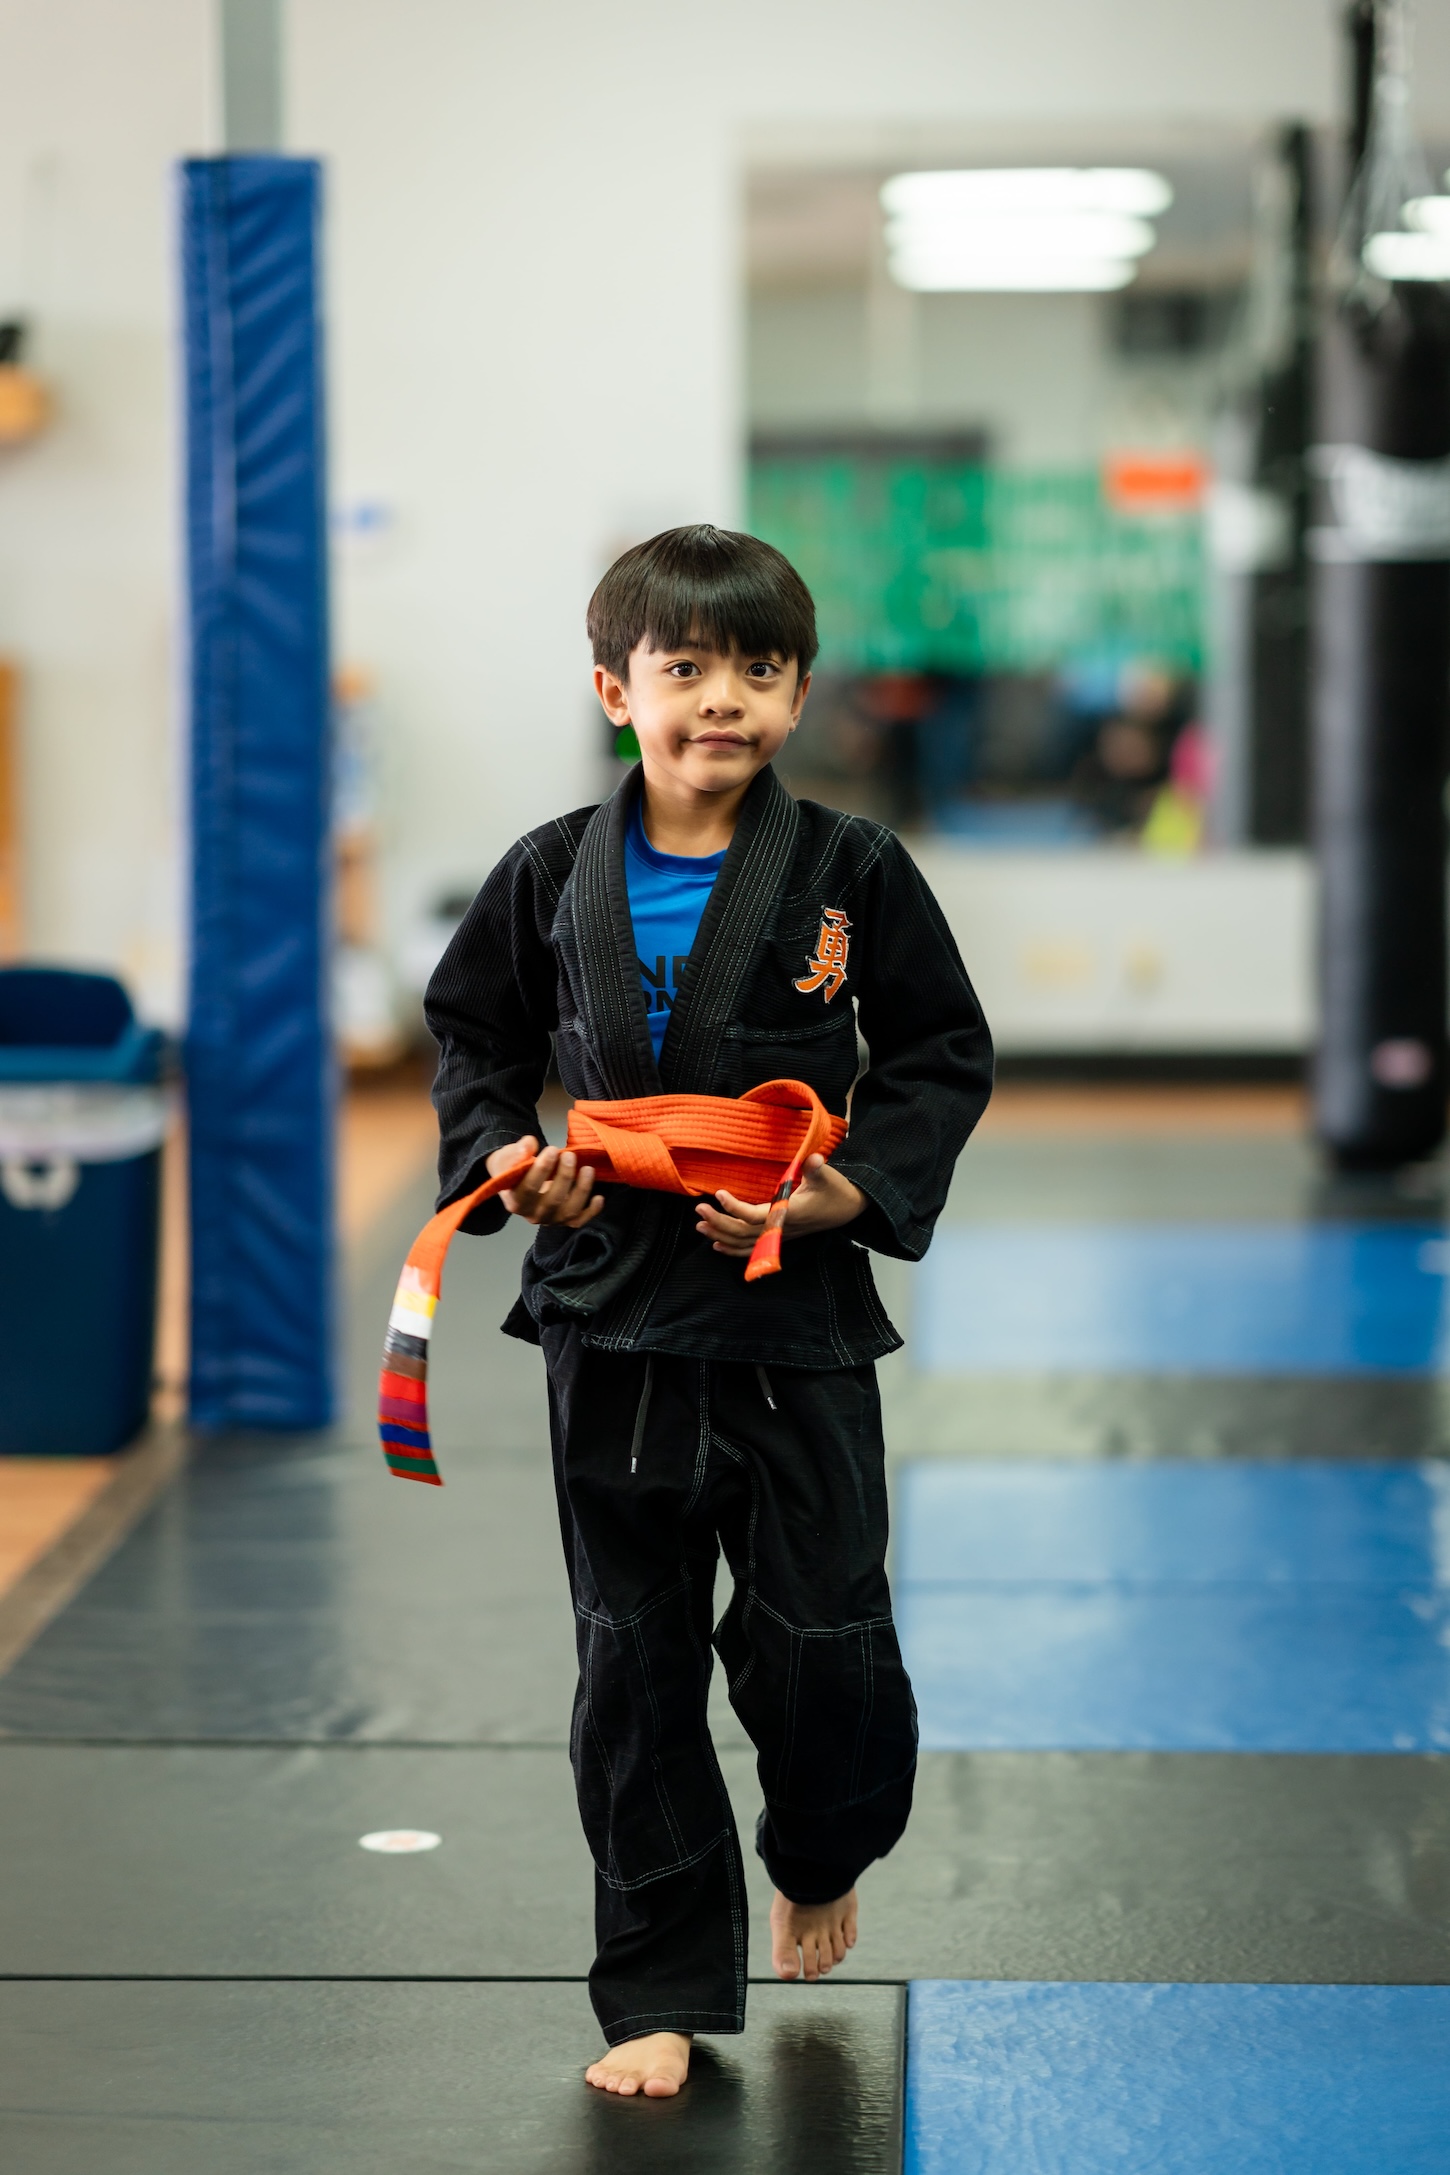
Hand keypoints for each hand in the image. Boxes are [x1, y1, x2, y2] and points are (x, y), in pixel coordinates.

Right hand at [487, 1136, 602, 1228]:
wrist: (516, 1183)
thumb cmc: (512, 1168)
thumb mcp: (507, 1157)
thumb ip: (515, 1152)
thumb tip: (529, 1144)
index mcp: (515, 1202)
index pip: (528, 1189)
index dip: (541, 1170)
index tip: (552, 1150)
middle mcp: (533, 1215)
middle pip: (552, 1200)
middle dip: (564, 1176)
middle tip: (570, 1155)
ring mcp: (551, 1220)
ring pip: (569, 1211)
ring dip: (582, 1190)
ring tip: (588, 1169)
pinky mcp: (565, 1221)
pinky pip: (580, 1220)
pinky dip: (592, 1211)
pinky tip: (599, 1197)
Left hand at [695, 1154, 865, 1257]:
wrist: (847, 1209)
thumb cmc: (835, 1191)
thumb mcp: (828, 1177)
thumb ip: (817, 1169)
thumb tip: (814, 1158)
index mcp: (789, 1214)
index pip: (756, 1216)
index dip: (735, 1208)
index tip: (719, 1193)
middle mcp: (781, 1229)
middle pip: (743, 1233)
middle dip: (719, 1222)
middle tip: (699, 1208)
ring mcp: (778, 1236)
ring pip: (744, 1243)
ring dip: (721, 1235)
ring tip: (700, 1225)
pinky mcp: (778, 1238)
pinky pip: (752, 1250)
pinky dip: (733, 1249)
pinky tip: (717, 1245)